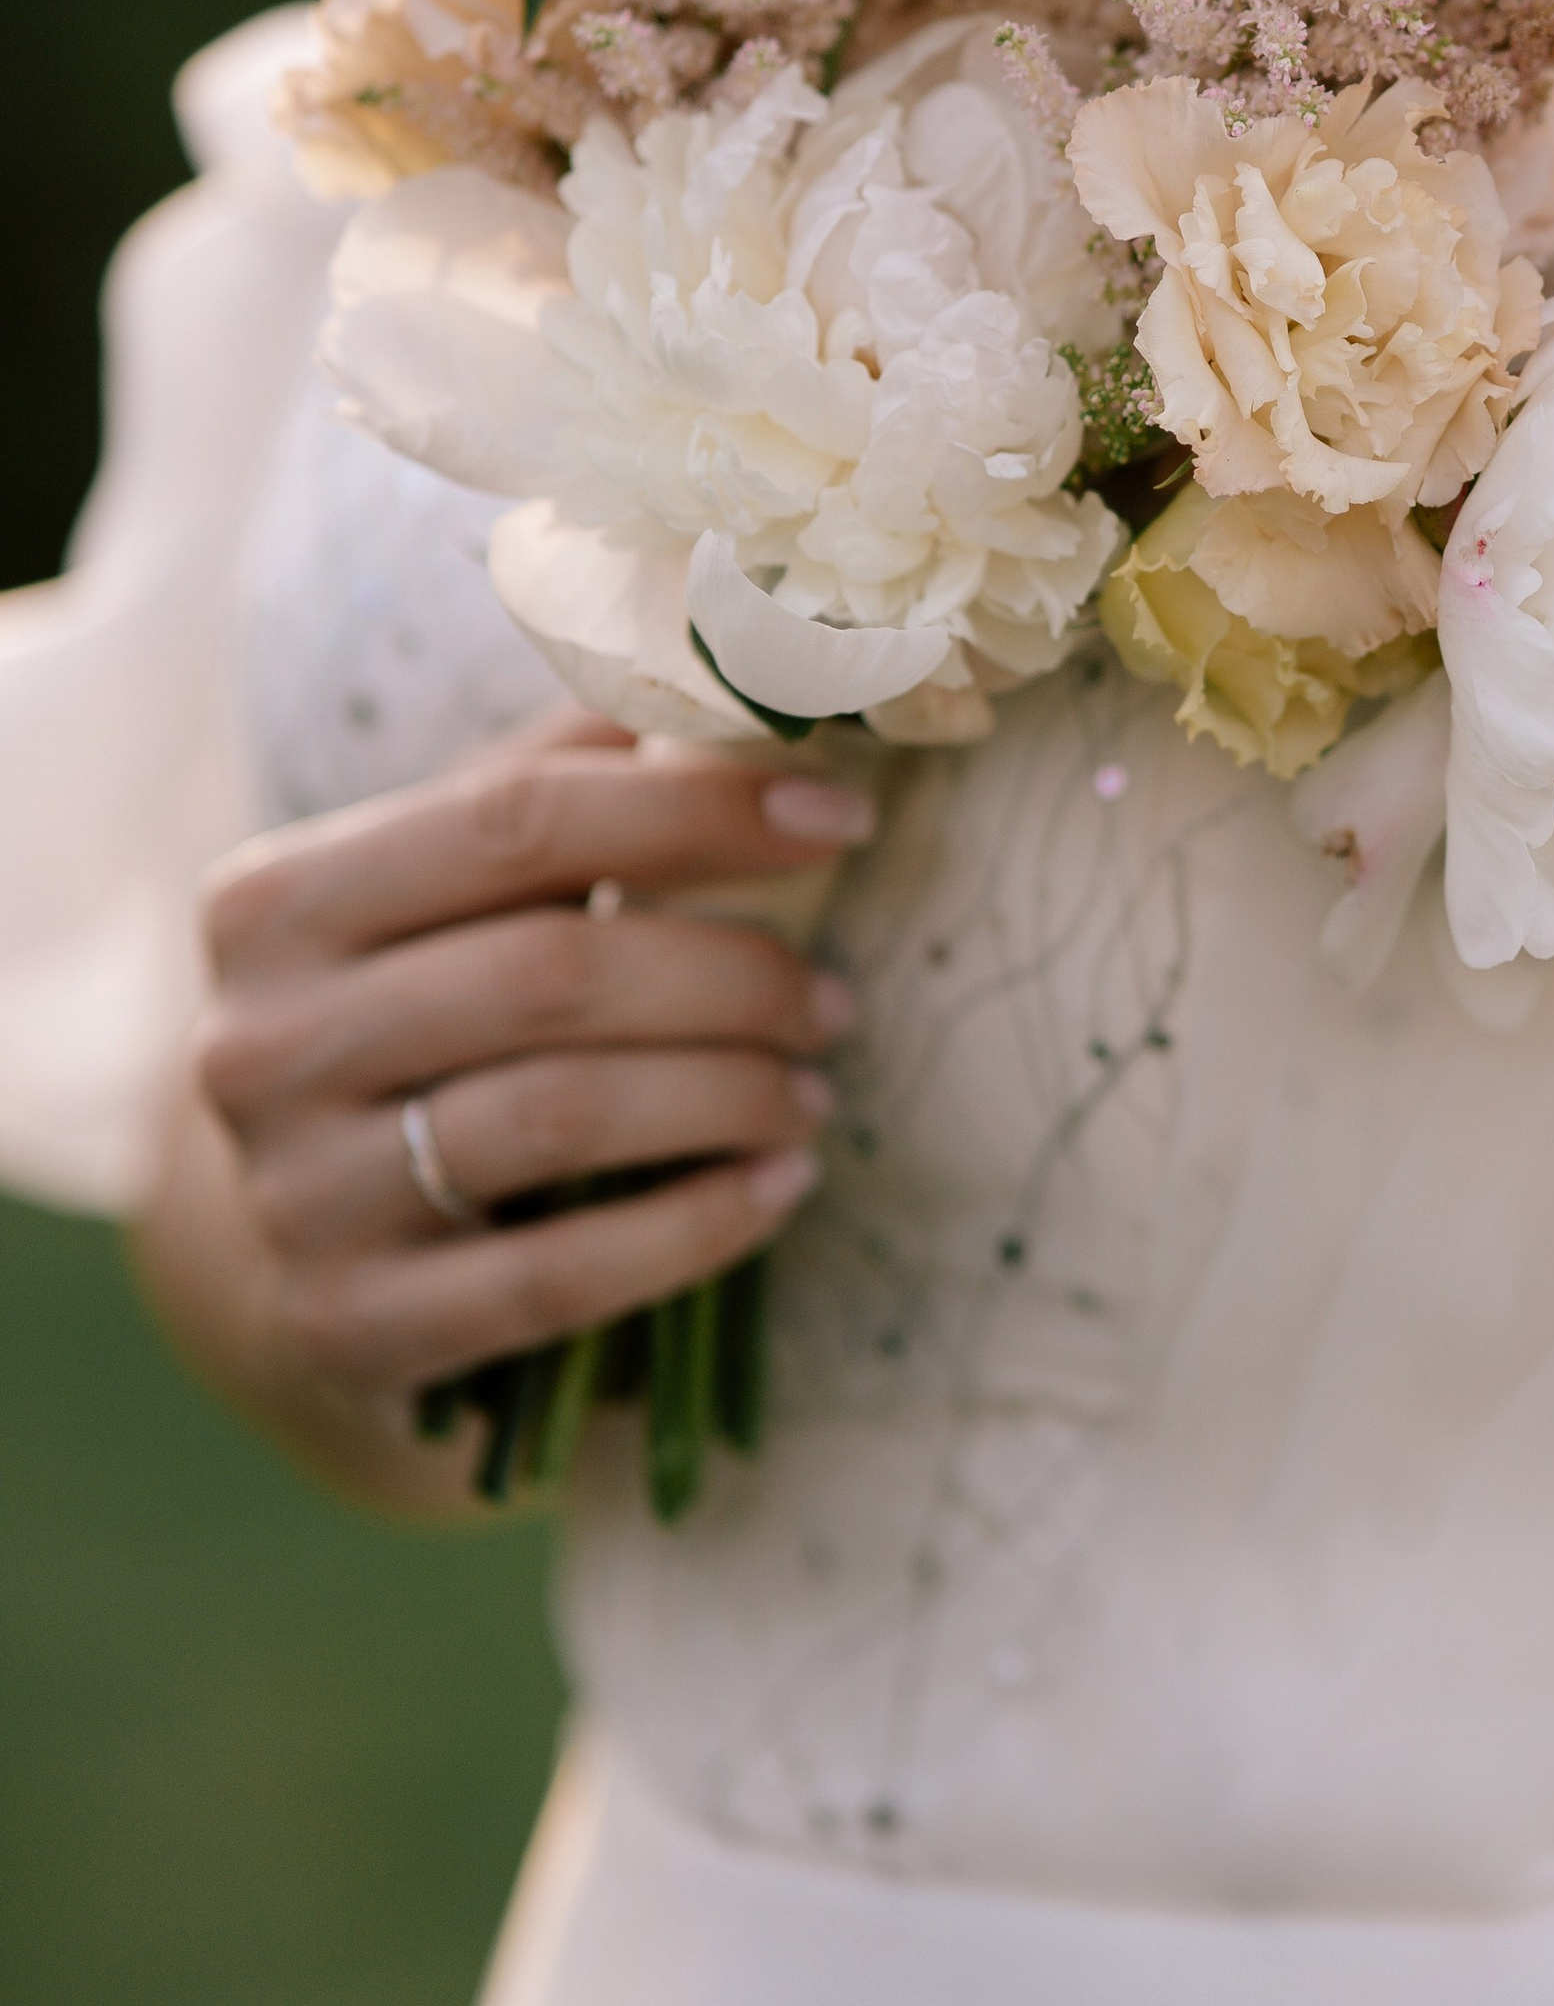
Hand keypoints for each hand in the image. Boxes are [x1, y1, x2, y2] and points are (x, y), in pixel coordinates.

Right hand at [145, 714, 871, 1504]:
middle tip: (833, 997)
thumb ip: (559, 776)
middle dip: (732, 975)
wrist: (291, 1224)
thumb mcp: (445, 886)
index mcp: (277, 900)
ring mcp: (294, 1196)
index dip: (695, 811)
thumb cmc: (412, 1009)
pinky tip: (781, 1187)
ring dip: (729, 1095)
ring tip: (814, 1090)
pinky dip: (696, 1226)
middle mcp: (259, 1044)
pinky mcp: (349, 1326)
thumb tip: (724, 680)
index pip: (512, 821)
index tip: (840, 815)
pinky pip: (558, 1277)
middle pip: (550, 975)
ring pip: (558, 1120)